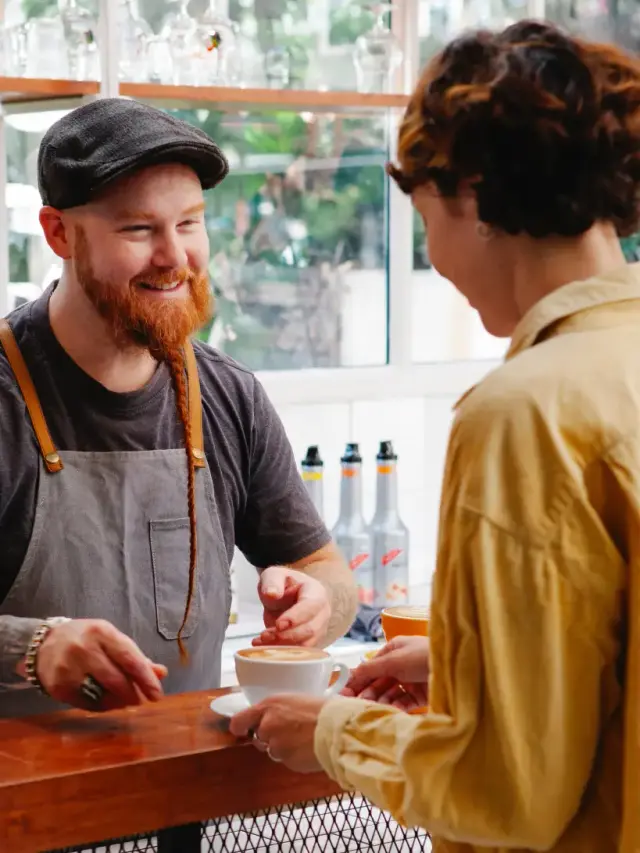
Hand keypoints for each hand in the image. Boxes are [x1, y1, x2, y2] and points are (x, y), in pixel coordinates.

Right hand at [35, 619, 167, 711]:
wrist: (43, 644)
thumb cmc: (86, 640)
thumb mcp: (111, 639)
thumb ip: (135, 656)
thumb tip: (161, 673)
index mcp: (102, 632)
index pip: (130, 659)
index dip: (146, 679)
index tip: (157, 694)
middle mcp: (84, 649)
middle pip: (116, 679)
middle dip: (133, 694)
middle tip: (142, 700)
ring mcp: (68, 669)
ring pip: (102, 694)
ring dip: (119, 702)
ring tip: (125, 700)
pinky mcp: (58, 687)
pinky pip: (87, 704)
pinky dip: (102, 706)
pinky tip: (107, 702)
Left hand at [230, 694, 326, 772]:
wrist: (338, 727)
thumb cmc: (324, 709)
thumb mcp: (296, 699)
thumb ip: (279, 710)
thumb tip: (276, 716)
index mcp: (269, 706)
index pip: (239, 720)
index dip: (240, 727)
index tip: (241, 729)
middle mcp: (268, 726)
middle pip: (259, 736)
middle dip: (270, 737)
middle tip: (290, 731)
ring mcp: (276, 746)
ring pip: (274, 750)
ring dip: (284, 747)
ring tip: (304, 738)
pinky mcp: (287, 762)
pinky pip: (287, 760)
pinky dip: (295, 757)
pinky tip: (308, 748)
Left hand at [254, 566, 330, 646]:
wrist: (289, 596)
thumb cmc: (285, 585)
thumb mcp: (274, 575)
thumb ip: (272, 581)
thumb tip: (272, 594)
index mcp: (316, 593)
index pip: (311, 606)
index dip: (296, 617)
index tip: (278, 624)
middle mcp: (322, 613)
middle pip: (310, 629)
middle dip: (286, 635)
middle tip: (265, 635)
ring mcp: (318, 630)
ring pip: (306, 644)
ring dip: (283, 646)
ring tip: (261, 641)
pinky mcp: (310, 643)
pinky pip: (299, 653)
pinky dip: (281, 652)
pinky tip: (265, 647)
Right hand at [341, 635, 429, 709]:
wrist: (454, 668)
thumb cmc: (422, 656)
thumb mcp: (393, 660)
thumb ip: (371, 669)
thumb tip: (351, 674)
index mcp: (394, 650)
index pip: (371, 667)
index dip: (358, 679)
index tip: (345, 692)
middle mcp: (401, 664)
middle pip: (379, 681)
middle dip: (368, 691)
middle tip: (357, 703)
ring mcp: (411, 680)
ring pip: (390, 693)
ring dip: (379, 700)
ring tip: (371, 708)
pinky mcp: (420, 695)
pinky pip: (403, 702)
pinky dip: (394, 706)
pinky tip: (387, 710)